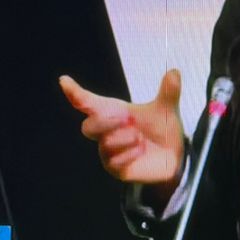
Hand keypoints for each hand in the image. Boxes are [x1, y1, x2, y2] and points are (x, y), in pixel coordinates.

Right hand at [59, 70, 185, 190]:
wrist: (174, 156)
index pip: (88, 102)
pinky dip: (130, 154)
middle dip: (106, 122)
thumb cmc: (162, 129)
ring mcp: (109, 151)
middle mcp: (107, 131)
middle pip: (88, 127)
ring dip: (125, 139)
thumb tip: (175, 72)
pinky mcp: (115, 168)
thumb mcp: (167, 109)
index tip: (64, 81)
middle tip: (128, 119)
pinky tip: (141, 150)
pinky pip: (114, 161)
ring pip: (104, 144)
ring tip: (141, 138)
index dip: (75, 93)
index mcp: (114, 112)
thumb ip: (169, 92)